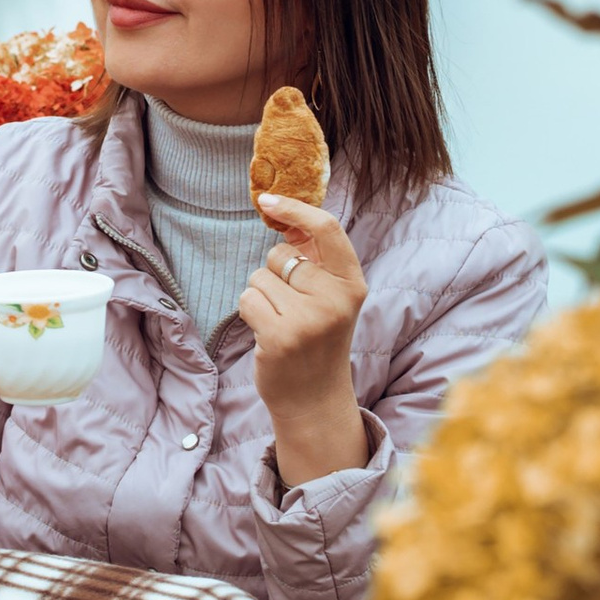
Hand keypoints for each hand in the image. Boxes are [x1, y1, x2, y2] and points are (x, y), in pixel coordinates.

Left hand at [237, 195, 369, 490]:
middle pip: (281, 254)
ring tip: (281, 322)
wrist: (315, 399)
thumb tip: (283, 213)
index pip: (327, 228)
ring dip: (261, 296)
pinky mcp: (280, 337)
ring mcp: (309, 319)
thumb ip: (314, 259)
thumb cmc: (318, 340)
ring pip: (259, 276)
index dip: (295, 209)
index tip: (269, 200)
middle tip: (292, 307)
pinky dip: (250, 312)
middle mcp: (336, 299)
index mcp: (352, 284)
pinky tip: (267, 334)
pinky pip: (247, 298)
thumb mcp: (330, 297)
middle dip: (275, 273)